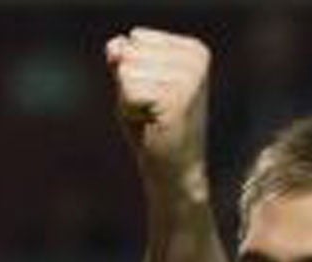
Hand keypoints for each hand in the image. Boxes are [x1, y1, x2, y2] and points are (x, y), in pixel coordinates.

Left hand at [105, 28, 211, 196]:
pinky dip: (129, 111)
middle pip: (130, 52)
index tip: (155, 98)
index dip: (134, 72)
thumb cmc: (152, 129)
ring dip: (128, 99)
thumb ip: (123, 59)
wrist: (174, 173)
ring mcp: (189, 78)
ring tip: (152, 118)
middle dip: (129, 86)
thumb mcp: (134, 84)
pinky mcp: (176, 98)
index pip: (136, 38)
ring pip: (126, 71)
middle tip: (151, 111)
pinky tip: (151, 124)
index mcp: (193, 50)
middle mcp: (196, 59)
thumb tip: (115, 46)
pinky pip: (128, 90)